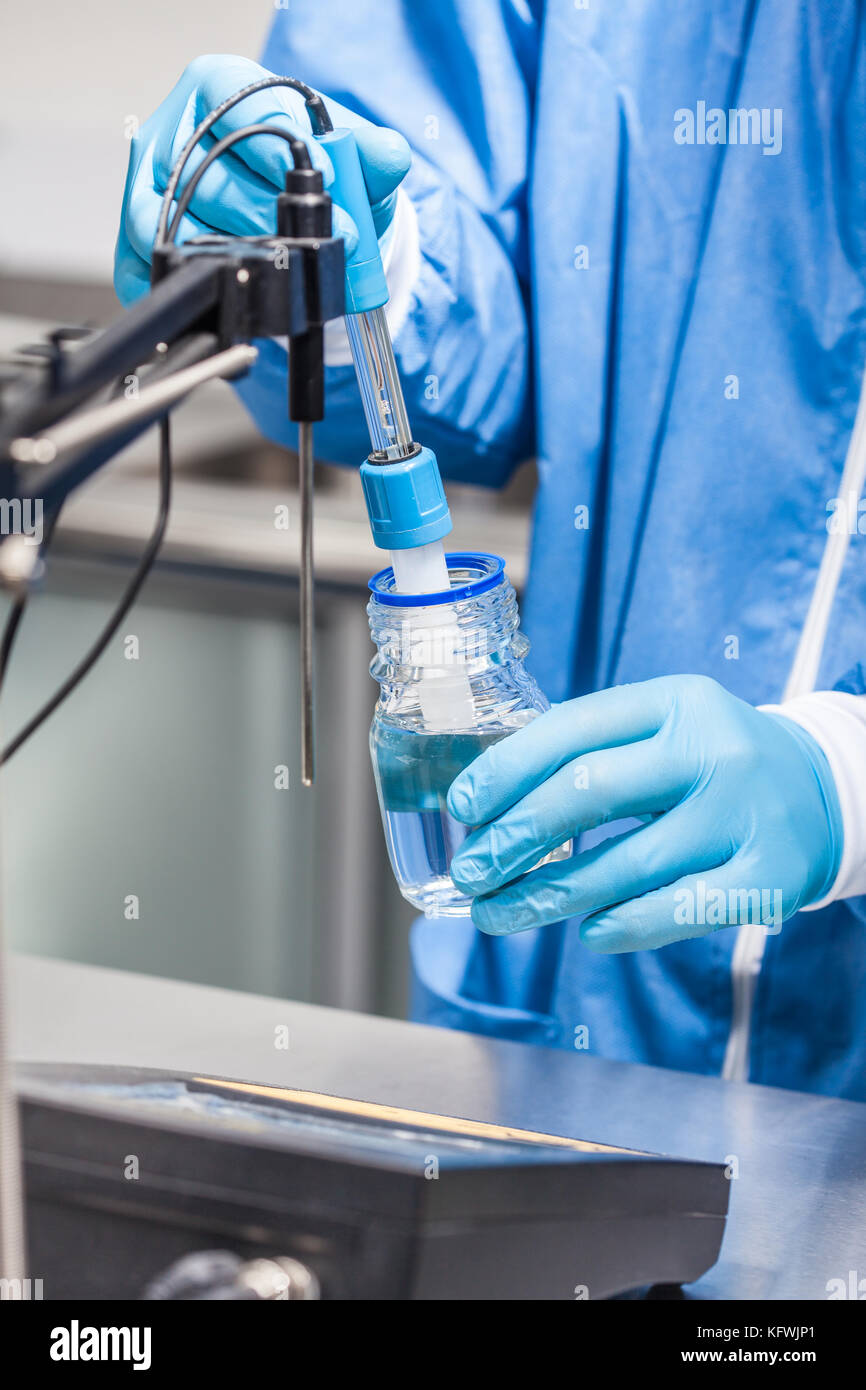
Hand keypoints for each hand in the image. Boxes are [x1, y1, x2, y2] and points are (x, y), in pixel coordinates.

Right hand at [115, 54, 410, 302]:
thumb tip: (389, 156)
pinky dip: (199, 277)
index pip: (238, 105)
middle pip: (210, 173)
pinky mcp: (140, 235)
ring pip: (179, 221)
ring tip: (289, 264)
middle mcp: (176, 129)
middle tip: (319, 240)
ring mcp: (150, 183)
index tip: (321, 178)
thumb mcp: (353, 160)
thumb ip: (376, 155)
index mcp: (221, 86)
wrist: (294, 213)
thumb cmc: (313, 171)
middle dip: (271, 214)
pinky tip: (244, 284)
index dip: (278, 145)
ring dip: (243, 251)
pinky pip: (154, 262)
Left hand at [447, 675, 842, 950]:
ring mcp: (744, 816)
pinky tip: (588, 932)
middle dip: (514, 836)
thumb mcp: (663, 729)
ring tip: (496, 915)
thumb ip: (591, 751)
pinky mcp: (769, 878)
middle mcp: (714, 750)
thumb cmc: (710, 765)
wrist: (823, 794)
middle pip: (588, 790)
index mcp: (676, 701)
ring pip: (623, 864)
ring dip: (546, 897)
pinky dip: (623, 926)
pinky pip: (676, 911)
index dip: (506, 769)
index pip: (572, 727)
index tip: (463, 806)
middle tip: (470, 871)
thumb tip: (486, 808)